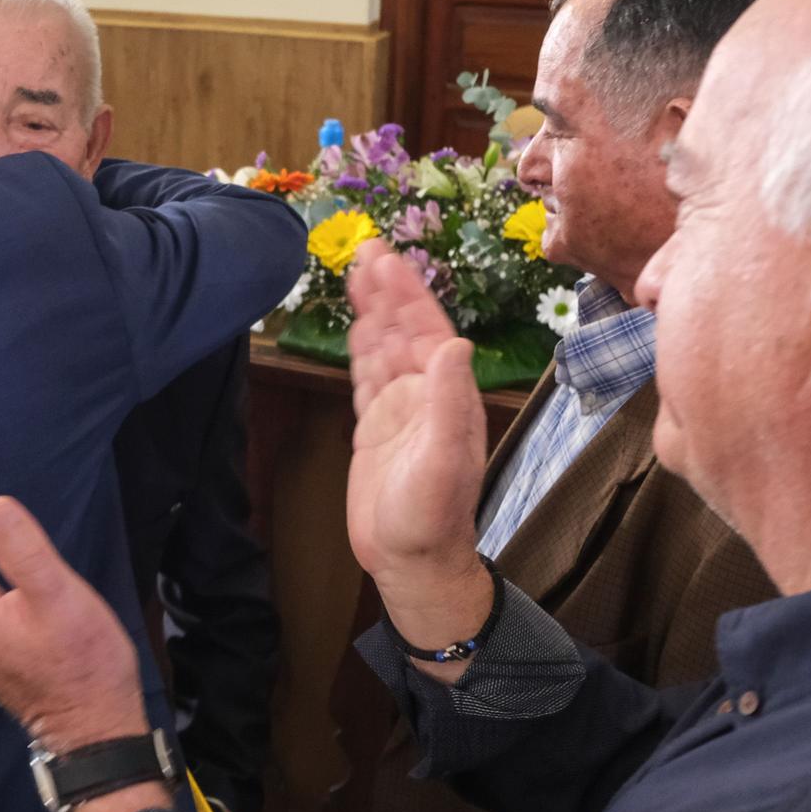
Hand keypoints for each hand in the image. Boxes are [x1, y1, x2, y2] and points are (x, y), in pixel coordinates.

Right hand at [344, 241, 492, 658]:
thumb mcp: (444, 460)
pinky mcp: (376, 428)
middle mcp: (426, 395)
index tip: (386, 258)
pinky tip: (356, 324)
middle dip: (387, 289)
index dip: (407, 293)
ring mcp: (400, 410)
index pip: (426, 330)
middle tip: (366, 248)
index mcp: (446, 396)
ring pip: (383, 347)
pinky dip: (360, 347)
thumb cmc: (431, 519)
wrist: (413, 564)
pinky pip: (367, 376)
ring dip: (372, 310)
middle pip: (404, 329)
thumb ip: (450, 402)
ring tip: (357, 271)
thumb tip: (454, 342)